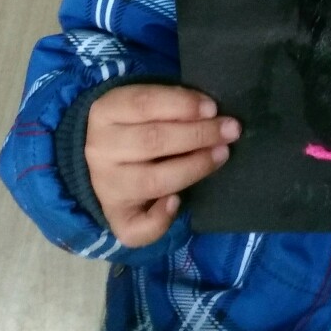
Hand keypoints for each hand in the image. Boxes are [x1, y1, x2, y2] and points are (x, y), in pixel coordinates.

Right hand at [84, 84, 240, 248]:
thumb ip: (169, 106)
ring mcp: (105, 186)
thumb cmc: (136, 128)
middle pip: (152, 141)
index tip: (212, 108)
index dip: (182, 104)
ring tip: (221, 155)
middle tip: (231, 130)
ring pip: (152, 181)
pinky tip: (178, 202)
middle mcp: (100, 149)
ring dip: (194, 168)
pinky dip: (161, 218)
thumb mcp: (143, 108)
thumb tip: (209, 112)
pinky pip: (137, 227)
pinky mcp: (115, 216)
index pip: (144, 103)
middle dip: (198, 135)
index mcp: (105, 113)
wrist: (104, 163)